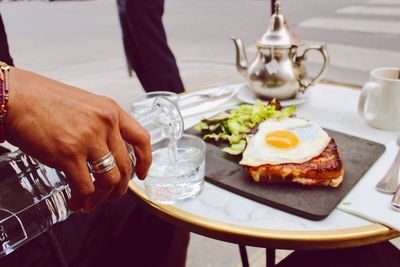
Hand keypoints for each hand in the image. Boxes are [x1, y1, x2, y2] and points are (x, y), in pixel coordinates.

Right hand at [5, 67, 151, 212]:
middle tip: (111, 195)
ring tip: (91, 202)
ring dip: (102, 197)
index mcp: (111, 110)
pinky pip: (86, 188)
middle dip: (119, 187)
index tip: (143, 173)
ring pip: (109, 180)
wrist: (15, 97)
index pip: (141, 138)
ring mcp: (88, 139)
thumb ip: (99, 124)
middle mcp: (105, 124)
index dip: (146, 160)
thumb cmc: (43, 100)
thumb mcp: (84, 104)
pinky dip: (83, 200)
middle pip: (125, 166)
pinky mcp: (69, 155)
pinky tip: (76, 202)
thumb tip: (105, 151)